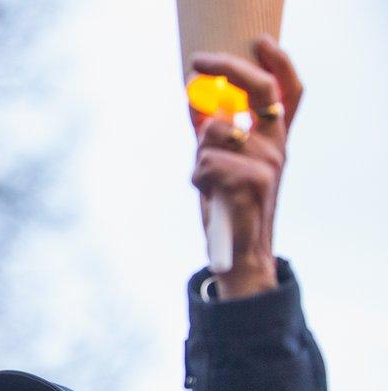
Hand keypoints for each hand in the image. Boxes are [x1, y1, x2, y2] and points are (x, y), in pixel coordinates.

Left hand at [189, 35, 303, 298]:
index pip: (289, 95)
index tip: (260, 44)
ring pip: (214, 132)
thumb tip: (195, 101)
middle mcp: (277, 147)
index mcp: (272, 142)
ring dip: (198, 154)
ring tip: (208, 181)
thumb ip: (212, 135)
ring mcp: (269, 163)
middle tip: (198, 63)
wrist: (237, 253)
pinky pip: (206, 161)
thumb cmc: (226, 206)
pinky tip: (211, 196)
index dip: (279, 65)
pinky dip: (198, 177)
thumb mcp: (218, 165)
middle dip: (228, 69)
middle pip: (260, 91)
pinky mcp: (254, 180)